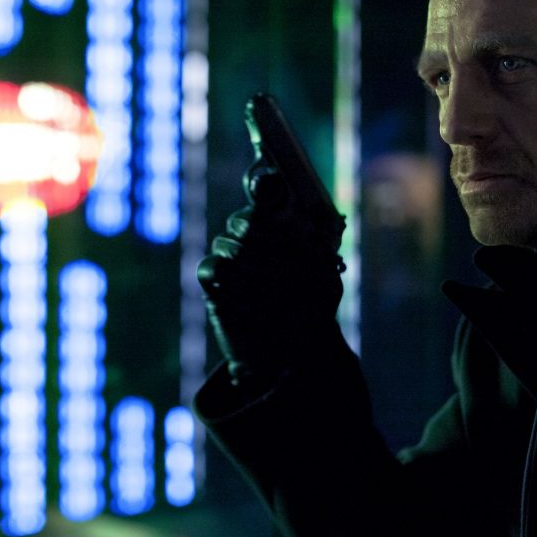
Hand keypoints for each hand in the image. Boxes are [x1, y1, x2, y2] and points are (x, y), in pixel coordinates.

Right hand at [197, 165, 345, 388]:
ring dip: (243, 255)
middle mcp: (256, 242)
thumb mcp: (327, 283)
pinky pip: (210, 268)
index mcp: (283, 232)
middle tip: (268, 241)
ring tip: (263, 276)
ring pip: (226, 242)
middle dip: (255, 227)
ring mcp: (235, 262)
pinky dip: (222, 272)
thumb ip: (321, 253)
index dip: (267, 187)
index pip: (269, 199)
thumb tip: (316, 223)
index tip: (272, 183)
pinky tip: (237, 284)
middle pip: (243, 218)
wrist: (292, 354)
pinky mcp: (216, 286)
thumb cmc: (314, 314)